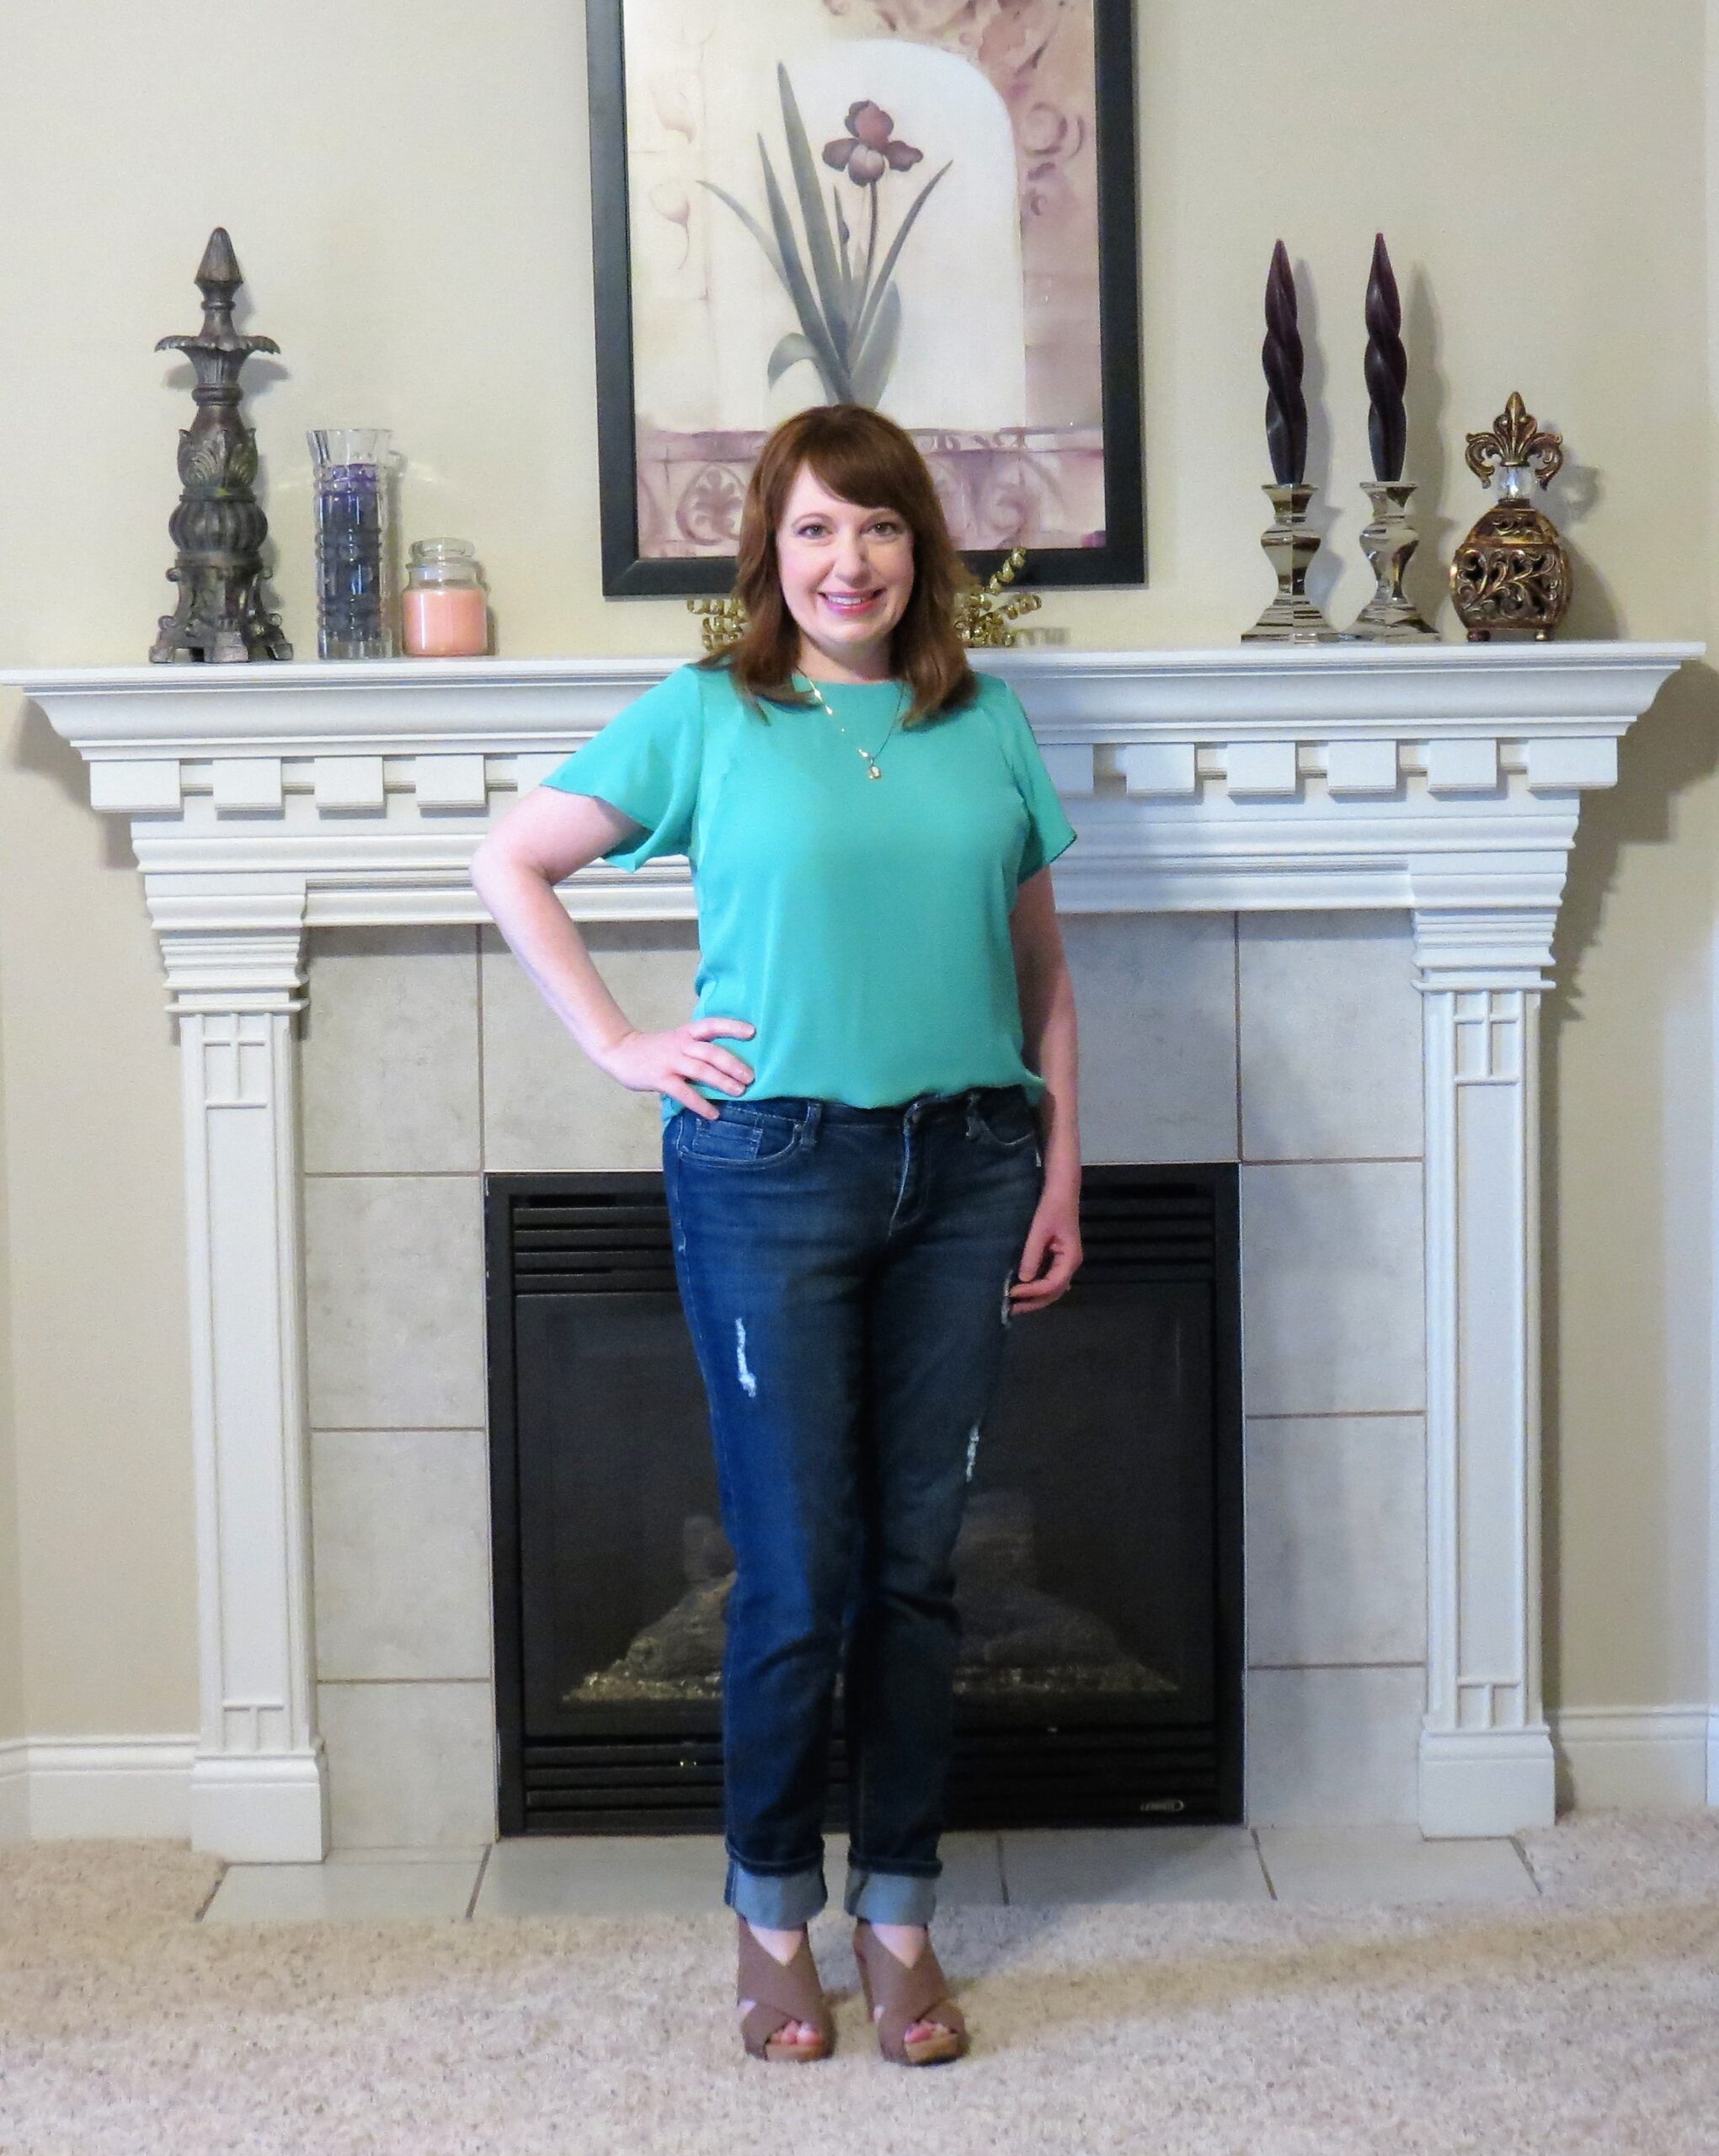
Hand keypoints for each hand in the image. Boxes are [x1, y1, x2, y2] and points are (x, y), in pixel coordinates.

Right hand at [592, 1018, 754, 1119]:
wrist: (621, 1051)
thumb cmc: (654, 1049)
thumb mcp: (676, 1040)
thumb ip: (696, 1048)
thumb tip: (726, 1065)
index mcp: (687, 1033)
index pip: (712, 1025)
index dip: (732, 1027)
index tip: (753, 1032)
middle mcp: (681, 1045)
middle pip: (712, 1052)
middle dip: (733, 1064)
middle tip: (751, 1077)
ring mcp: (671, 1062)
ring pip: (702, 1071)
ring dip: (723, 1082)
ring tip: (739, 1092)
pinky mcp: (661, 1079)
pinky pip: (685, 1093)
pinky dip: (701, 1105)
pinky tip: (713, 1114)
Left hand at [1008, 1179, 1081, 1314]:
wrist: (1061, 1191)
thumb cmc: (1051, 1207)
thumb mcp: (1040, 1230)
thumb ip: (1032, 1255)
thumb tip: (1022, 1279)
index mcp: (1070, 1259)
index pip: (1052, 1285)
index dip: (1032, 1292)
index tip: (1012, 1292)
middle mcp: (1070, 1265)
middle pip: (1054, 1293)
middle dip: (1033, 1302)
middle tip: (1010, 1308)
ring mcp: (1065, 1263)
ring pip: (1052, 1289)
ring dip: (1034, 1298)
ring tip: (1014, 1303)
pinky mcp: (1058, 1259)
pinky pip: (1049, 1280)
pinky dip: (1036, 1288)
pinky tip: (1022, 1290)